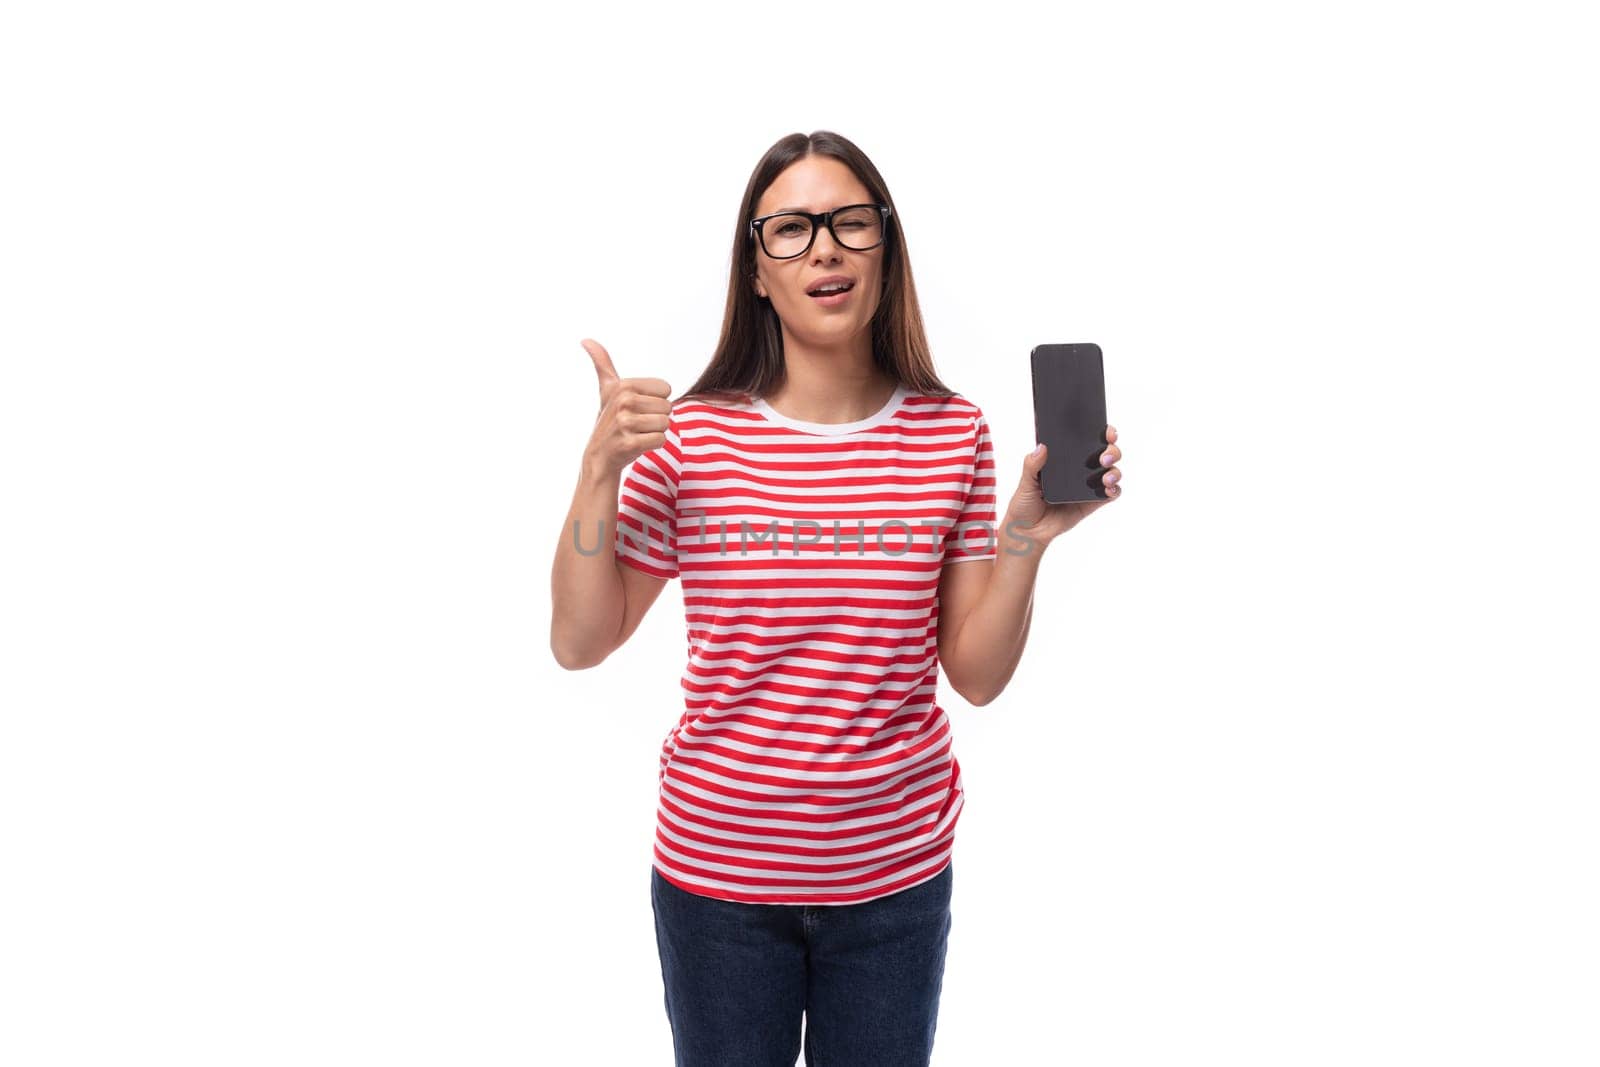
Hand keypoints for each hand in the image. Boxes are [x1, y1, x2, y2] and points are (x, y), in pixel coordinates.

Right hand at [579, 338, 672, 481]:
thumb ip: (602, 363)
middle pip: (668, 407)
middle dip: (656, 418)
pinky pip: (661, 440)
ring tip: (636, 434)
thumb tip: (585, 339)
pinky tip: (637, 445)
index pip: (666, 389)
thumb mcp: (607, 390)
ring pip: (666, 424)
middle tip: (637, 424)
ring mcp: (625, 423)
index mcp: (624, 385)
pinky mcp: (629, 444)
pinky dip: (653, 445)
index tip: (637, 409)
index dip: (655, 401)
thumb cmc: (610, 420)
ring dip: (654, 432)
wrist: (599, 456)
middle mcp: (624, 401)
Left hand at [1002, 424, 1121, 550]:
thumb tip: (1041, 447)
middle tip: (1104, 457)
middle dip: (1112, 450)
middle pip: (1106, 453)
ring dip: (1114, 471)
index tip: (1106, 432)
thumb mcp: (1025, 482)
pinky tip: (1108, 489)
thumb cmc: (1024, 504)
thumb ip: (1032, 465)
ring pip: (1111, 472)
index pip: (1087, 440)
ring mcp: (1088, 486)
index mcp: (1065, 459)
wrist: (1027, 531)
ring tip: (1106, 477)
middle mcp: (1080, 469)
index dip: (1101, 433)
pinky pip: (1110, 494)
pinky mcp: (1092, 503)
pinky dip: (1114, 490)